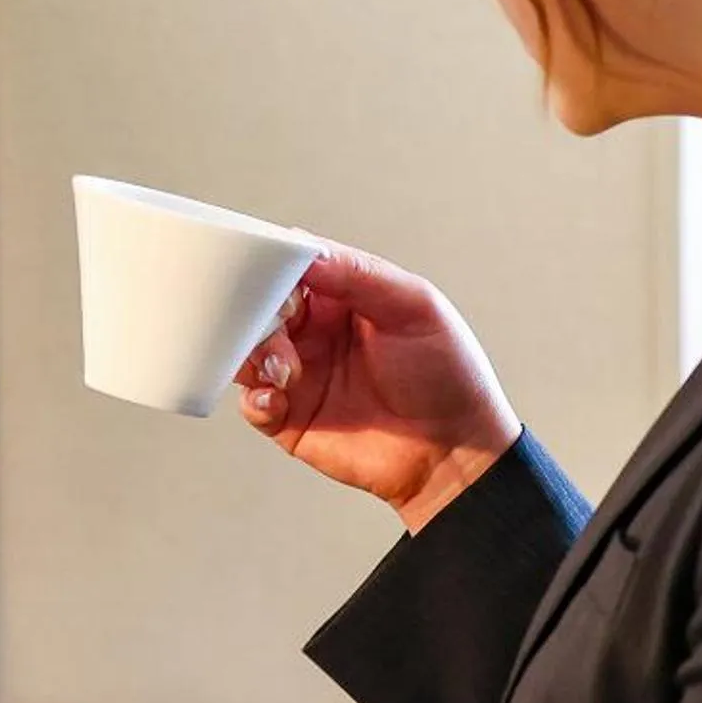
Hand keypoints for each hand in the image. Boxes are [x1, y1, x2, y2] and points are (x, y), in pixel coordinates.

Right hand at [238, 244, 520, 530]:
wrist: (454, 451)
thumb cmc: (448, 375)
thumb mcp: (414, 306)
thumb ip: (359, 274)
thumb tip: (306, 251)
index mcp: (341, 297)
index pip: (290, 268)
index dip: (271, 267)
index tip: (263, 274)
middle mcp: (314, 332)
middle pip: (259, 308)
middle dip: (256, 314)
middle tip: (276, 328)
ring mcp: (299, 374)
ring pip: (247, 352)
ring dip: (255, 356)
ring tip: (285, 370)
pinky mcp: (290, 419)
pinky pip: (251, 403)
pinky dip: (255, 398)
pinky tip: (278, 399)